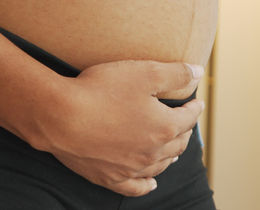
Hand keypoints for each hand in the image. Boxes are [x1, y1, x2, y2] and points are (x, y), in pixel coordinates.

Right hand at [29, 60, 204, 196]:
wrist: (60, 116)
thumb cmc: (101, 91)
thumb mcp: (144, 73)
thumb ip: (175, 74)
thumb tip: (198, 73)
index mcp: (164, 128)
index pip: (187, 119)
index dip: (193, 109)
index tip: (195, 102)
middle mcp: (151, 153)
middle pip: (177, 144)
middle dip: (184, 131)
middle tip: (184, 122)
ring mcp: (130, 168)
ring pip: (160, 165)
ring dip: (171, 155)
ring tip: (174, 147)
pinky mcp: (109, 177)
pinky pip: (135, 187)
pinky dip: (146, 184)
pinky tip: (151, 183)